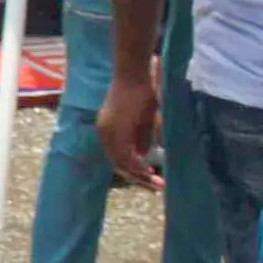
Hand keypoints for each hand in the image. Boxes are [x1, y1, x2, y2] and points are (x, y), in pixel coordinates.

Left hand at [98, 55, 162, 189]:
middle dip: (139, 177)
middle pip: (118, 164)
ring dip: (140, 175)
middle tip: (157, 187)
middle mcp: (104, 134)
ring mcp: (107, 133)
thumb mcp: (143, 121)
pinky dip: (138, 166)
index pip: (118, 157)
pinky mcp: (114, 131)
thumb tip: (144, 154)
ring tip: (158, 184)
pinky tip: (150, 172)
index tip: (150, 177)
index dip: (134, 170)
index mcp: (108, 131)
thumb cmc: (141, 93)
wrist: (134, 76)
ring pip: (121, 163)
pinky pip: (125, 156)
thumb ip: (141, 138)